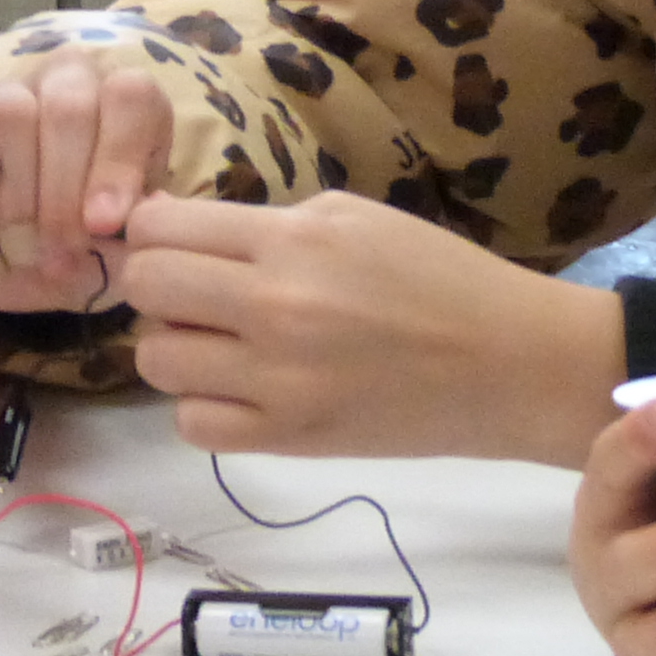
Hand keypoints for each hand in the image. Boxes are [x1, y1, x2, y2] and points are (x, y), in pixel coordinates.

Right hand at [0, 44, 176, 315]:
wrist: (62, 248)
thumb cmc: (114, 232)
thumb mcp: (136, 231)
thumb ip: (132, 227)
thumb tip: (107, 231)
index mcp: (128, 98)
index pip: (128, 96)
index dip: (116, 159)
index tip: (106, 224)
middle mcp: (67, 81)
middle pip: (66, 107)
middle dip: (64, 193)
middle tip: (66, 255)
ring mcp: (5, 99)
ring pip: (6, 114)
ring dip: (19, 198)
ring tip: (33, 257)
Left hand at [119, 190, 632, 463]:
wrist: (509, 363)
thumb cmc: (439, 277)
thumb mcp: (354, 218)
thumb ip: (266, 225)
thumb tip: (177, 229)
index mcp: (294, 239)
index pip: (161, 228)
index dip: (151, 232)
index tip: (169, 241)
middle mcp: (275, 305)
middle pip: (145, 288)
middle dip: (156, 286)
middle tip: (192, 294)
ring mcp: (278, 379)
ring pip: (156, 361)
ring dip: (177, 349)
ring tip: (220, 346)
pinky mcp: (290, 438)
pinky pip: (193, 424)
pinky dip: (205, 407)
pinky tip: (241, 391)